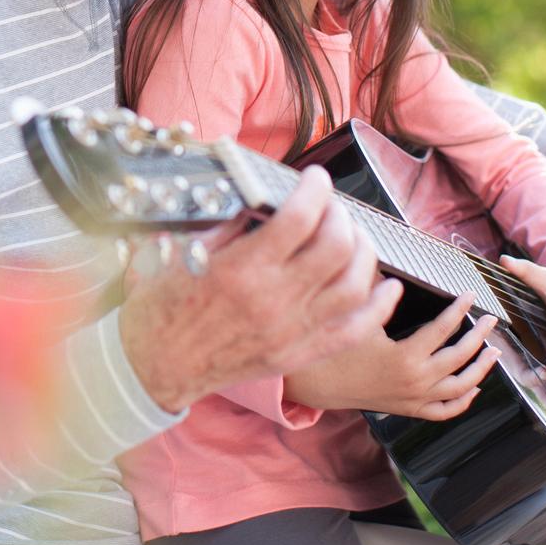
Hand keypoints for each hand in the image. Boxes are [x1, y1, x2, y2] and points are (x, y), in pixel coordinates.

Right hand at [119, 167, 402, 413]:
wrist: (158, 366)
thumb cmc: (164, 308)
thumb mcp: (187, 252)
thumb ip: (231, 224)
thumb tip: (265, 198)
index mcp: (241, 270)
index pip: (299, 217)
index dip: (315, 189)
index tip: (315, 178)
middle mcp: (273, 300)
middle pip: (336, 246)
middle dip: (341, 215)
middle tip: (331, 206)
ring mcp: (291, 331)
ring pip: (354, 285)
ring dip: (363, 252)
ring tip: (353, 236)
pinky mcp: (299, 354)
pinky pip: (355, 331)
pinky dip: (379, 306)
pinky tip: (387, 286)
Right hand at [281, 294, 499, 419]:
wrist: (319, 383)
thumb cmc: (336, 348)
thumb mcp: (356, 319)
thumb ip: (378, 294)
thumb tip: (395, 273)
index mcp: (405, 356)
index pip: (443, 329)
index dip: (459, 309)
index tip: (471, 295)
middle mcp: (415, 381)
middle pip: (459, 357)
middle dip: (479, 336)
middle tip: (491, 319)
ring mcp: (414, 399)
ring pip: (460, 388)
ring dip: (481, 369)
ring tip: (494, 351)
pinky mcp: (409, 409)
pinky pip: (445, 411)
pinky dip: (464, 401)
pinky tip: (475, 388)